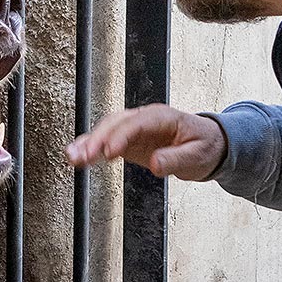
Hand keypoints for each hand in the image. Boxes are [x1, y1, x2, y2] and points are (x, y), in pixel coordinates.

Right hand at [65, 104, 226, 180]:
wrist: (208, 144)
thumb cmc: (205, 146)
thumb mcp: (197, 156)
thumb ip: (176, 159)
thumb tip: (155, 163)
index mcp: (162, 117)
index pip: (137, 123)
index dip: (121, 136)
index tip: (108, 152)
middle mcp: (145, 119)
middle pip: (116, 124)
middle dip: (97, 139)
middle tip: (83, 156)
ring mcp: (134, 129)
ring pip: (106, 130)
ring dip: (88, 143)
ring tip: (72, 157)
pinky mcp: (129, 141)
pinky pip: (106, 142)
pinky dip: (91, 149)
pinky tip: (77, 157)